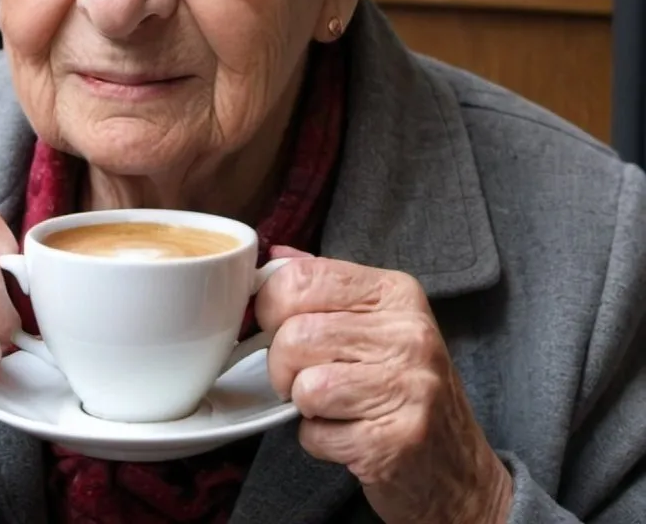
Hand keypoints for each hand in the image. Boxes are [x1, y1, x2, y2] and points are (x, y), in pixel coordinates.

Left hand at [258, 248, 512, 523]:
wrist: (457, 466)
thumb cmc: (401, 385)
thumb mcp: (376, 321)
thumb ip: (325, 286)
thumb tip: (275, 258)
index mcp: (395, 292)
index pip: (301, 278)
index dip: (269, 305)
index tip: (275, 324)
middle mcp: (408, 333)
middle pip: (294, 335)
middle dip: (281, 363)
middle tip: (302, 375)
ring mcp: (407, 388)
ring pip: (303, 385)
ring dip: (300, 403)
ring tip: (330, 404)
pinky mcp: (396, 441)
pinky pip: (315, 434)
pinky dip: (317, 439)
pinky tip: (347, 433)